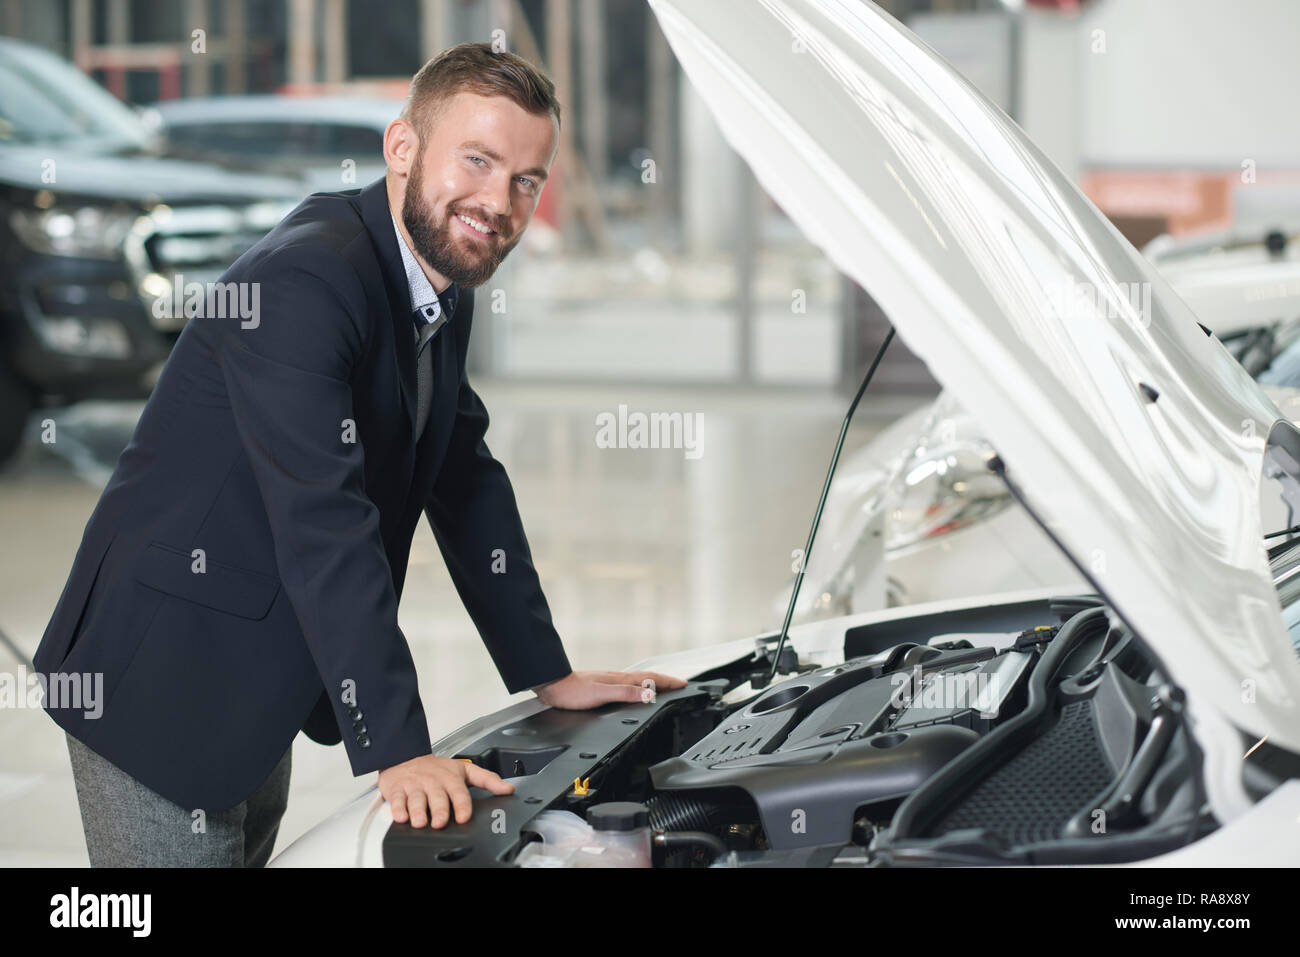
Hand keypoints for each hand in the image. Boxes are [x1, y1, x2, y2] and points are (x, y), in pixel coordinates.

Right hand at [378, 754, 513, 828]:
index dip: (462, 804)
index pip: (459, 792)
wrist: (405, 758)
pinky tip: (401, 816)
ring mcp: (415, 785)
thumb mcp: (465, 770)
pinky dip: (397, 808)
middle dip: (439, 810)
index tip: (463, 816)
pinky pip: (396, 799)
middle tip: (440, 822)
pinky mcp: (397, 789)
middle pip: (437, 797)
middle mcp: (433, 781)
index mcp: (451, 778)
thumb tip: (508, 789)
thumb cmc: (437, 769)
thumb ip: (487, 780)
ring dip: (418, 811)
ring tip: (421, 822)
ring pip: (416, 799)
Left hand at [535, 670, 688, 709]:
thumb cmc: (573, 692)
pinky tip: (634, 692)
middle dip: (665, 681)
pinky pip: (628, 685)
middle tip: (679, 685)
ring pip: (638, 681)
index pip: (650, 678)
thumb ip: (626, 693)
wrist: (552, 686)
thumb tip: (650, 693)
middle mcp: (617, 678)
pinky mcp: (602, 687)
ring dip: (653, 683)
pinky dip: (638, 687)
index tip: (683, 684)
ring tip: (663, 688)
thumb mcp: (601, 694)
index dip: (668, 682)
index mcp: (620, 679)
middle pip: (647, 678)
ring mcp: (609, 681)